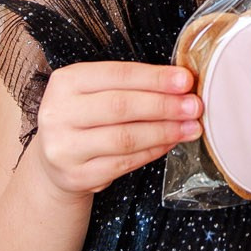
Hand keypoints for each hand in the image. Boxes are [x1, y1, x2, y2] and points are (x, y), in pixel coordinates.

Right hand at [30, 61, 199, 197]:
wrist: (55, 158)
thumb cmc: (85, 117)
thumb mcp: (96, 92)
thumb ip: (131, 86)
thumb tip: (181, 85)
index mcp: (66, 81)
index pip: (116, 74)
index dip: (154, 78)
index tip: (185, 80)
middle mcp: (58, 113)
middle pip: (120, 106)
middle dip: (164, 105)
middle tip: (195, 106)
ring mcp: (64, 147)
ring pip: (124, 138)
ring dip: (164, 132)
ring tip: (190, 127)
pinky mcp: (76, 175)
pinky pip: (123, 163)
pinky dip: (152, 152)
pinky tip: (170, 143)